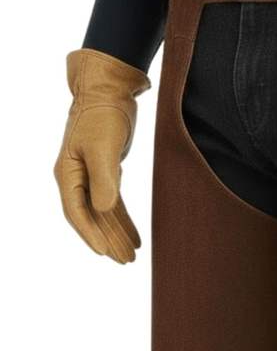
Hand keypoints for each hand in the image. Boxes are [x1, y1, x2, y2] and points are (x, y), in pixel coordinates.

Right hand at [54, 49, 148, 263]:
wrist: (109, 88)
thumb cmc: (103, 114)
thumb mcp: (104, 148)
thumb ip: (104, 179)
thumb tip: (104, 209)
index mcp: (68, 174)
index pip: (77, 212)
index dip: (90, 234)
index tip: (105, 253)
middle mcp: (76, 178)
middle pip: (91, 218)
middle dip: (108, 240)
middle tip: (126, 261)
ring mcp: (90, 176)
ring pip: (103, 212)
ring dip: (117, 233)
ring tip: (133, 255)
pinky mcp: (106, 171)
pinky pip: (113, 202)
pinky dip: (123, 218)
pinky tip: (134, 234)